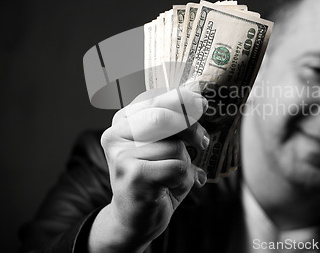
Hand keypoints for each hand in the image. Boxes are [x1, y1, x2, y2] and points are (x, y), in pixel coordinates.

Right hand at [88, 87, 208, 252]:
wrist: (133, 220)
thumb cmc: (153, 180)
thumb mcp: (162, 147)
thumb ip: (174, 125)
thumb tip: (200, 101)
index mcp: (123, 121)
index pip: (155, 99)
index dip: (182, 99)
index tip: (202, 103)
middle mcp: (117, 134)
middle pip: (164, 117)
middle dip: (191, 128)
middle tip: (202, 141)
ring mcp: (122, 155)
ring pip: (175, 147)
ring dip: (186, 163)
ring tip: (175, 176)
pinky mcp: (133, 176)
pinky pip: (177, 168)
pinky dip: (185, 179)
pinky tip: (172, 187)